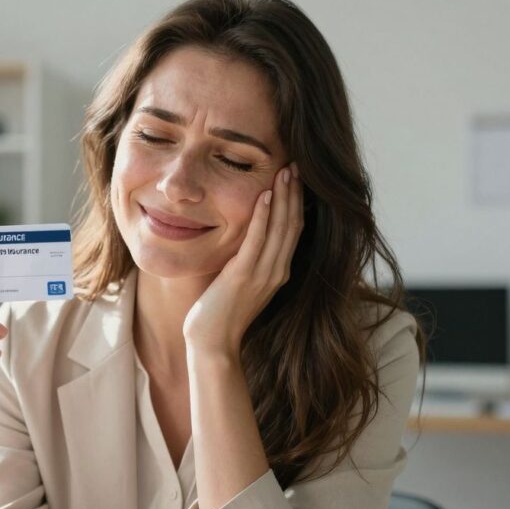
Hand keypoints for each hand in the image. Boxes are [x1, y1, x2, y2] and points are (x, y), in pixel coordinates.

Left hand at [183, 163, 304, 356]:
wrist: (212, 343)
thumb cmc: (220, 313)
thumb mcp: (241, 281)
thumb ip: (248, 260)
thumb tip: (246, 235)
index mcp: (278, 272)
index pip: (294, 230)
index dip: (297, 203)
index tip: (296, 178)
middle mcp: (277, 271)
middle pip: (293, 224)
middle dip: (295, 193)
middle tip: (297, 165)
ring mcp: (263, 274)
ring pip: (280, 228)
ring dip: (283, 197)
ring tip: (285, 171)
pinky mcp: (244, 276)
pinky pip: (257, 240)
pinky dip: (263, 216)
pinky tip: (264, 195)